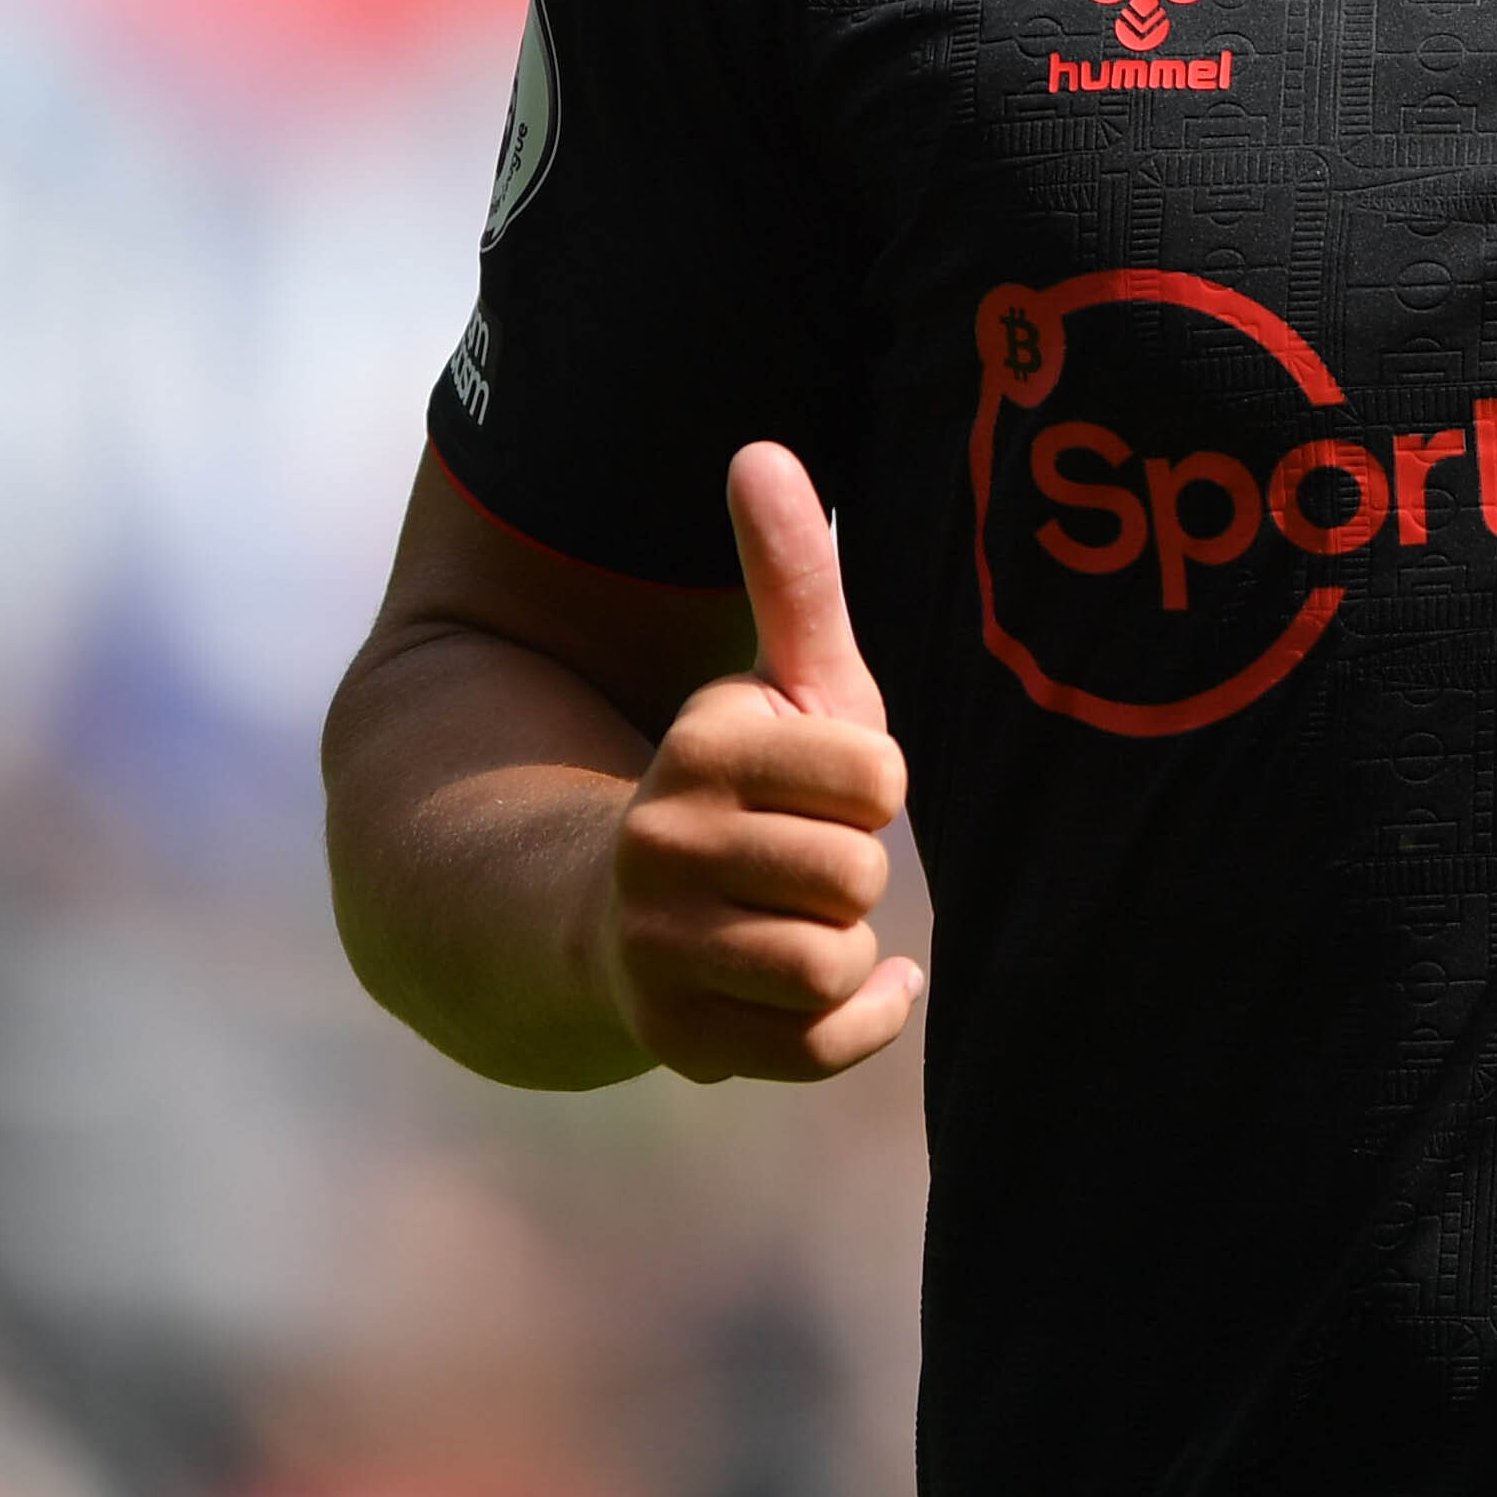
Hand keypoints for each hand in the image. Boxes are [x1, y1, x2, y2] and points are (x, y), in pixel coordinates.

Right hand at [596, 442, 919, 1081]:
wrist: (617, 907)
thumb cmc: (742, 783)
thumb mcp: (775, 678)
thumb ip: (790, 574)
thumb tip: (761, 449)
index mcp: (702, 744)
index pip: (878, 781)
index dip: (872, 787)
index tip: (824, 785)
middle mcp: (663, 844)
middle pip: (859, 877)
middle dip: (853, 870)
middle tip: (801, 856)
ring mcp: (660, 947)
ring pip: (833, 964)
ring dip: (843, 946)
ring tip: (795, 915)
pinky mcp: (676, 1037)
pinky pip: (820, 1047)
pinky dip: (860, 1023)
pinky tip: (853, 984)